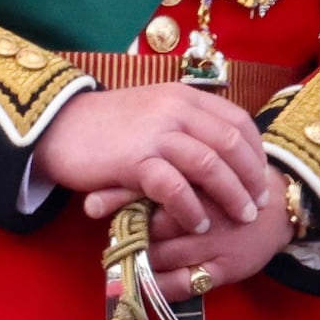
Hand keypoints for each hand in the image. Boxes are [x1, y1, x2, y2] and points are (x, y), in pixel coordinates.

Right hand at [36, 80, 279, 241]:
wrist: (57, 126)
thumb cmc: (108, 125)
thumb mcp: (154, 112)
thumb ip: (186, 124)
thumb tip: (223, 152)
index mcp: (185, 96)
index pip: (238, 121)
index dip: (255, 153)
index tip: (261, 179)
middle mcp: (176, 109)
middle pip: (231, 144)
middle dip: (250, 178)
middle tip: (257, 206)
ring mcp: (156, 132)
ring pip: (210, 165)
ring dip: (229, 196)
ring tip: (238, 218)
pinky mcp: (134, 159)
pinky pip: (175, 187)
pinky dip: (191, 208)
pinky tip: (197, 223)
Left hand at [112, 184, 310, 303]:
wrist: (281, 206)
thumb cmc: (229, 185)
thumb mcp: (199, 172)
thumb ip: (155, 176)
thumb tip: (94, 196)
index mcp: (199, 179)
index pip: (150, 188)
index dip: (117, 198)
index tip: (92, 205)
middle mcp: (206, 211)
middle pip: (150, 226)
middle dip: (125, 234)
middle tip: (110, 238)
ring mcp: (216, 242)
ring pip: (162, 256)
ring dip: (138, 261)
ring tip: (124, 260)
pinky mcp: (226, 268)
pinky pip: (183, 285)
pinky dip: (159, 286)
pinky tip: (147, 282)